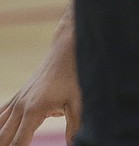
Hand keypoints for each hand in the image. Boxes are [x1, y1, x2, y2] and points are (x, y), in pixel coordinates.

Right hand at [0, 31, 80, 145]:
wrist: (65, 52)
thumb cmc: (74, 77)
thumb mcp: (79, 102)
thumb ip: (75, 126)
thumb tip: (74, 144)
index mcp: (34, 111)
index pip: (18, 142)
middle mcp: (20, 107)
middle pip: (3, 137)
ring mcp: (17, 101)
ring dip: (1, 138)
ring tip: (5, 143)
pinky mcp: (18, 97)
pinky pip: (0, 114)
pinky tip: (2, 133)